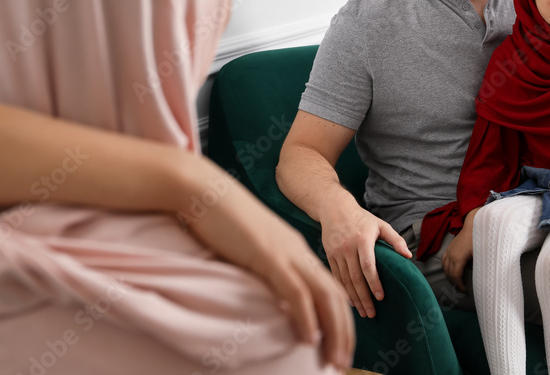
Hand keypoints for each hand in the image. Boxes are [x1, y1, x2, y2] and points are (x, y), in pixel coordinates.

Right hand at [187, 175, 354, 369]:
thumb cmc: (222, 220)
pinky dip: (307, 317)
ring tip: (335, 359)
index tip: (338, 344)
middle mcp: (298, 252)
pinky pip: (295, 292)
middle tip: (344, 362)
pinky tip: (310, 339)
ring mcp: (285, 254)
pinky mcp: (268, 256)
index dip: (338, 319)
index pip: (329, 288)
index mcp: (295, 250)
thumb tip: (267, 293)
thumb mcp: (251, 246)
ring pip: (323, 296)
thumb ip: (264, 267)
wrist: (205, 192)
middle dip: (344, 332)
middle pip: (334, 296)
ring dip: (333, 331)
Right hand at [319, 192, 411, 319]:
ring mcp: (336, 252)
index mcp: (362, 239)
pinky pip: (336, 276)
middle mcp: (348, 247)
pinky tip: (350, 301)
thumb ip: (395, 239)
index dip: (374, 283)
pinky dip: (343, 290)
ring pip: (345, 280)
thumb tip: (408, 256)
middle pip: (356, 277)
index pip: (368, 266)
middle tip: (372, 314)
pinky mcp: (328, 255)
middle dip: (364, 297)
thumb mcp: (380, 224)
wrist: (334, 208)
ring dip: (354, 298)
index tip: (381, 297)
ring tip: (363, 312)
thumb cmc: (361, 218)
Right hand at [441, 217, 474, 290]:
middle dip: (454, 282)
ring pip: (444, 267)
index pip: (455, 276)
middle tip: (461, 288)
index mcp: (458, 259)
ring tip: (455, 281)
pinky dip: (445, 267)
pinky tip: (449, 269)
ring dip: (448, 275)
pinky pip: (443, 260)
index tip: (465, 290)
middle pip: (449, 273)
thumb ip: (478, 266)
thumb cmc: (478, 239)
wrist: (473, 225)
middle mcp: (451, 256)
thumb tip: (478, 276)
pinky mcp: (449, 247)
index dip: (459, 285)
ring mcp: (449, 251)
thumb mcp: (480, 254)